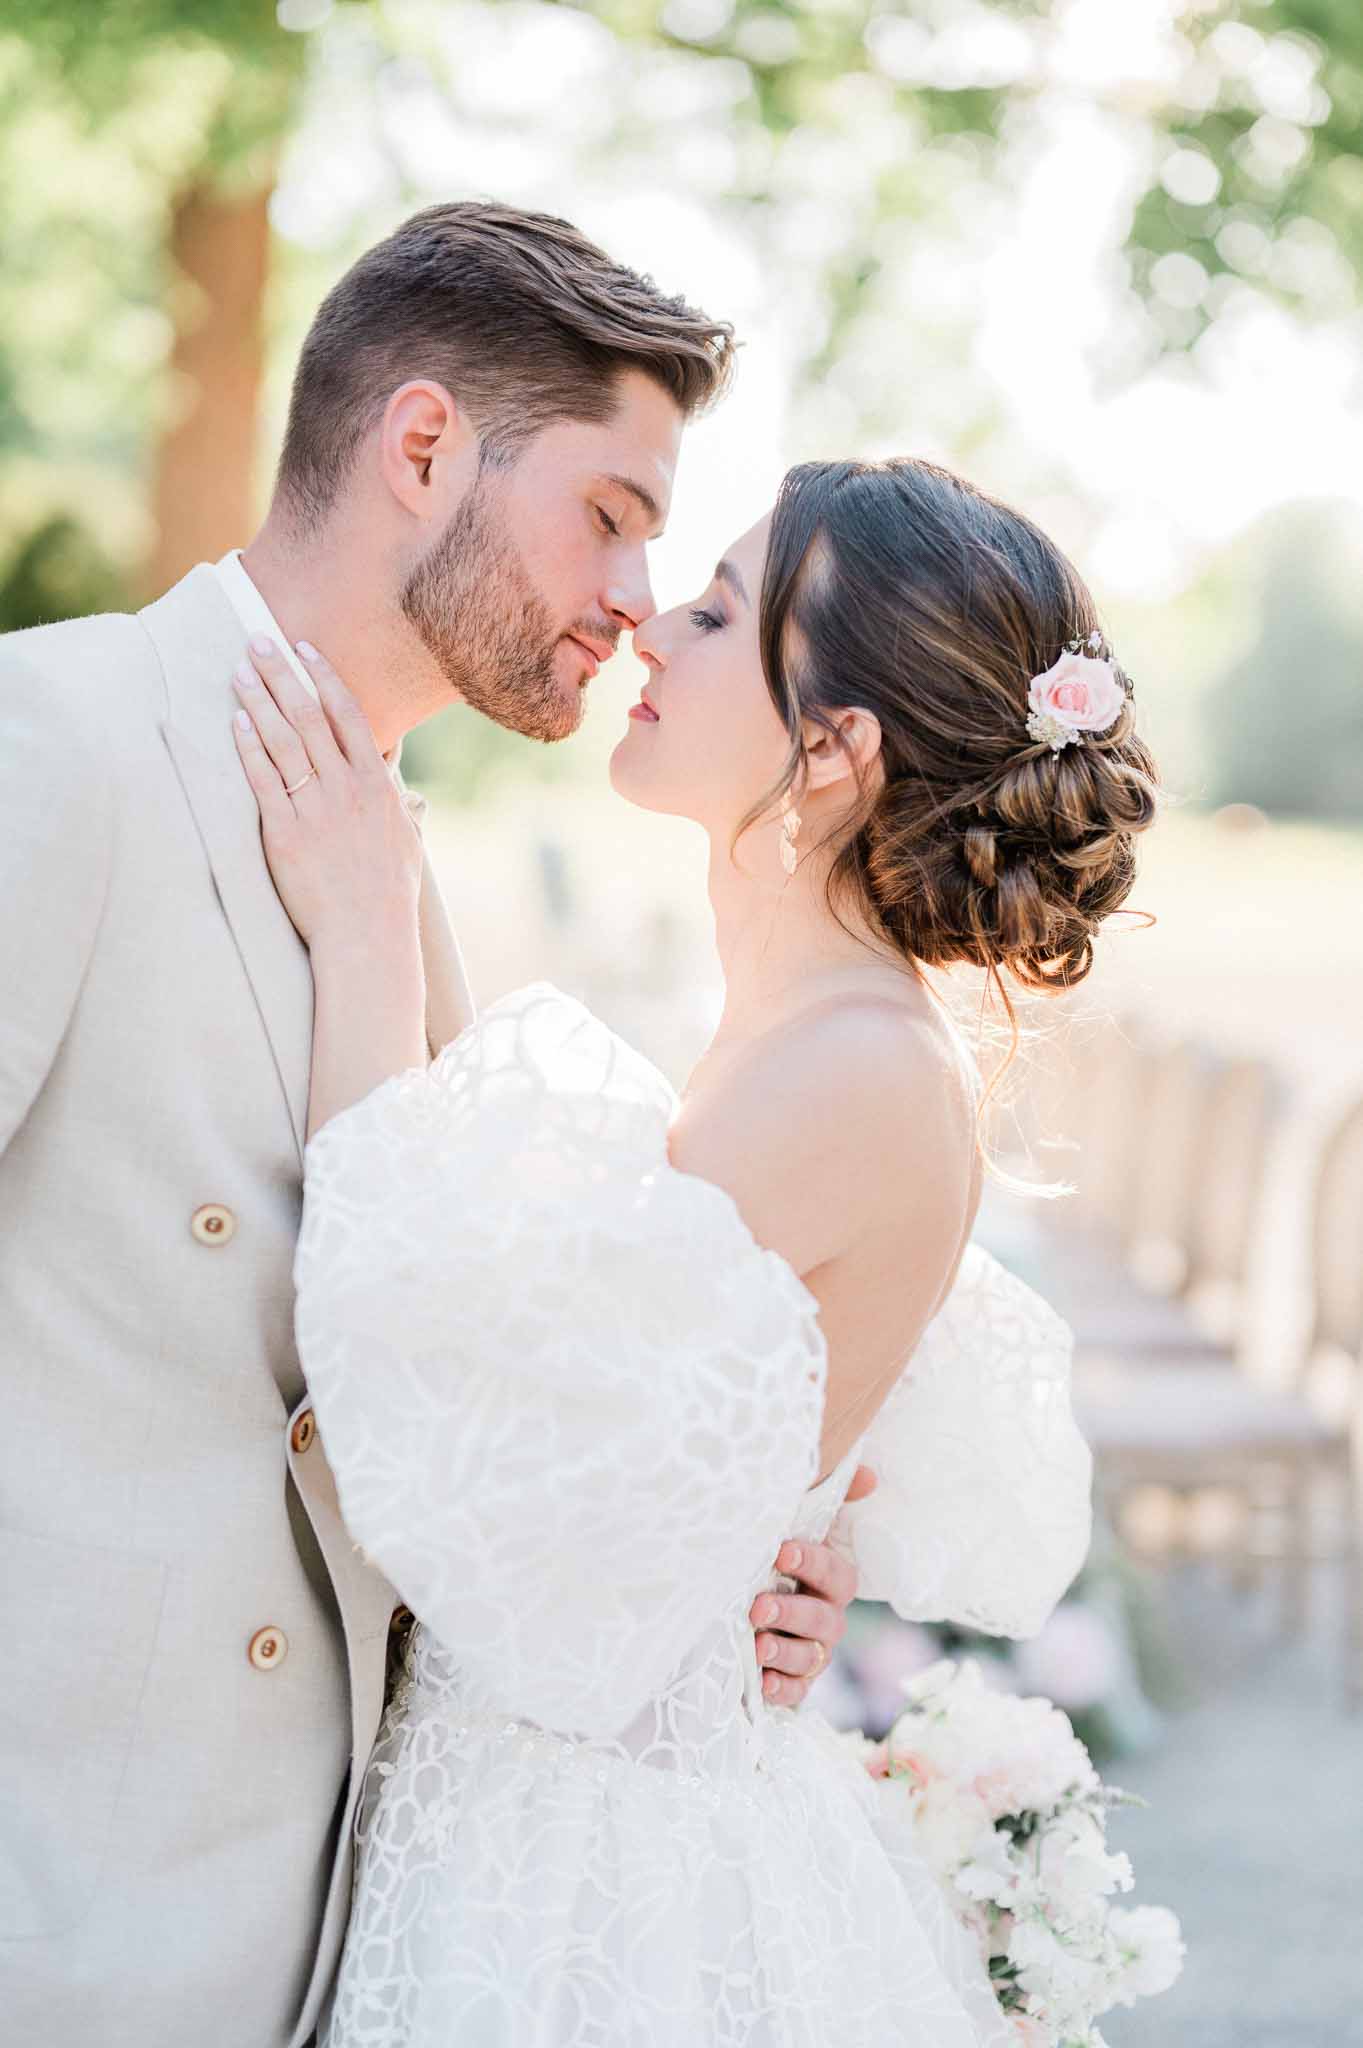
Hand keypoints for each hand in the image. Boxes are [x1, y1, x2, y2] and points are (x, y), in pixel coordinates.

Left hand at [231, 636, 422, 954]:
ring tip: (240, 673)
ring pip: (285, 741)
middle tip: (259, 642)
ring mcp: (316, 810)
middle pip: (311, 717)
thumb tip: (401, 782)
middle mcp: (347, 790)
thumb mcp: (408, 842)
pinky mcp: (286, 835)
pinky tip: (236, 723)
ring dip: (261, 702)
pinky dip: (249, 748)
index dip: (324, 677)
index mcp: (378, 787)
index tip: (304, 648)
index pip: (349, 716)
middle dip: (283, 675)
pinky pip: (265, 781)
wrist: (368, 936)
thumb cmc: (389, 894)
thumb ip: (400, 805)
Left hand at [750, 1465, 874, 1707]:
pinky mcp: (794, 1683)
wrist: (740, 1608)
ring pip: (810, 1656)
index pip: (835, 1573)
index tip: (782, 1549)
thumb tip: (869, 1474)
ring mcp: (813, 1653)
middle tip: (758, 1606)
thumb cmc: (773, 1561)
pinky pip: (795, 1692)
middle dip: (792, 1612)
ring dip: (785, 1650)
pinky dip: (780, 1688)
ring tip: (757, 1644)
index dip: (813, 1562)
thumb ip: (826, 1498)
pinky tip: (761, 1682)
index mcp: (830, 1581)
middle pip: (823, 1619)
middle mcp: (827, 1618)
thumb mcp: (793, 1526)